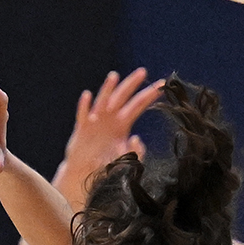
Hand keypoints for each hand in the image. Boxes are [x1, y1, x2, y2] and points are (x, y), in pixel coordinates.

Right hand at [53, 67, 165, 208]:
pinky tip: (87, 95)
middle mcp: (110, 118)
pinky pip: (82, 115)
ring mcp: (95, 121)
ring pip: (102, 101)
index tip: (162, 85)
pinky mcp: (81, 129)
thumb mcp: (125, 159)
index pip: (138, 105)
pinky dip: (85, 105)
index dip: (149, 95)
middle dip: (132, 84)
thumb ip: (136, 152)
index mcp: (122, 124)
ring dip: (108, 89)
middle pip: (122, 97)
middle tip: (142, 71)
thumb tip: (137, 138)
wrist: (86, 173)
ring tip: (114, 76)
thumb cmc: (106, 164)